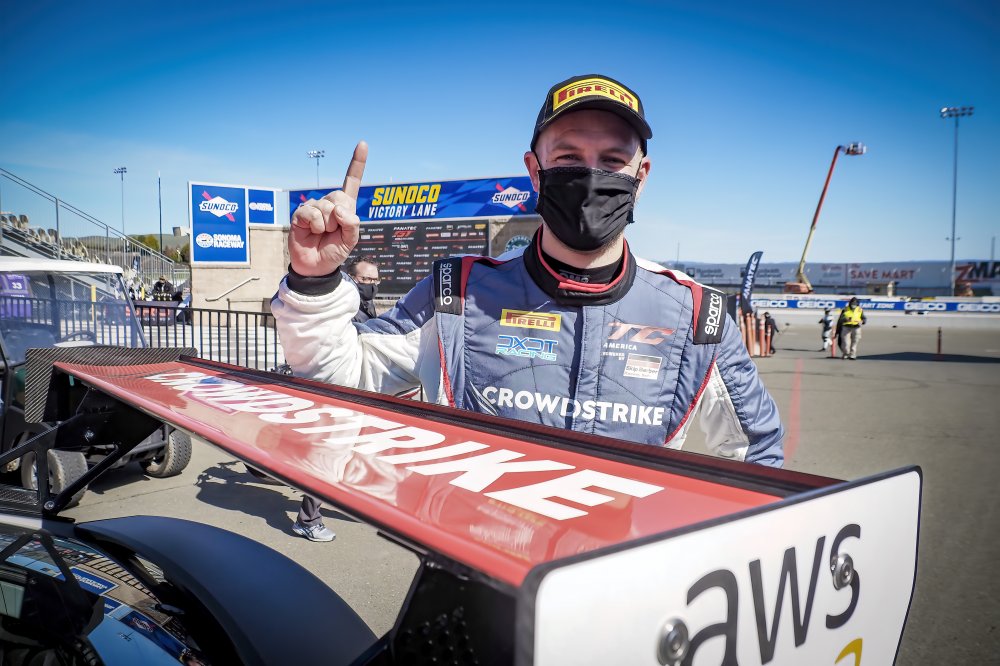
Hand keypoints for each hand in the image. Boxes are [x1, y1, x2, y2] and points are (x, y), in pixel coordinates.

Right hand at [288, 141, 367, 275]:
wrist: (316, 266)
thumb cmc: (334, 251)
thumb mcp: (351, 240)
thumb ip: (352, 224)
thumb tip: (339, 209)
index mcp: (345, 206)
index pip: (351, 181)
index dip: (357, 163)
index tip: (362, 143)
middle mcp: (330, 202)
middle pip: (340, 197)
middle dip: (340, 218)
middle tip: (333, 232)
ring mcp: (315, 206)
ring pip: (327, 208)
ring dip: (327, 225)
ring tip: (322, 234)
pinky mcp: (301, 213)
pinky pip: (312, 213)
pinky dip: (315, 225)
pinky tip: (312, 232)